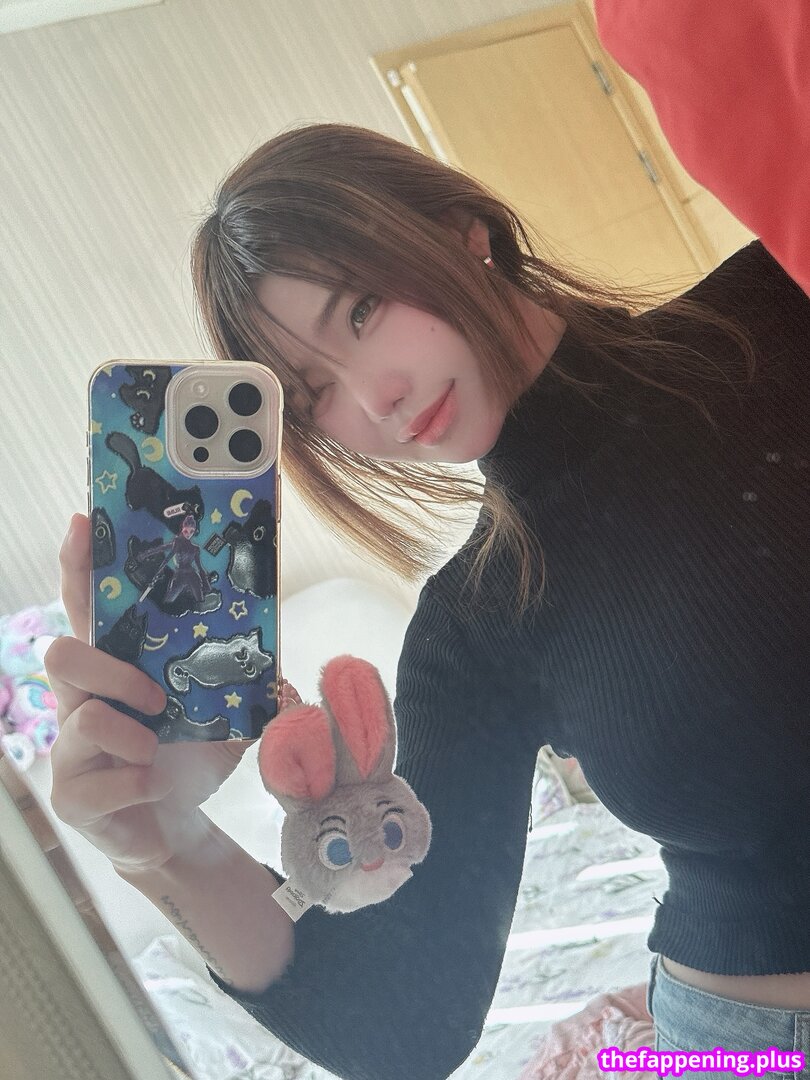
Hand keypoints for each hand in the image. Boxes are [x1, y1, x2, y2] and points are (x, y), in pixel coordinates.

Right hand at [45, 514, 251, 873]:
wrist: (176, 827)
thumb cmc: (189, 758)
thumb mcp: (224, 714)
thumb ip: (243, 687)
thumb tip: (282, 672)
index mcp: (114, 669)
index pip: (86, 610)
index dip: (78, 566)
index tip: (82, 522)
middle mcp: (81, 701)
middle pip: (61, 654)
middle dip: (112, 670)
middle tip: (157, 697)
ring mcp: (70, 748)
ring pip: (82, 718)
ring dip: (134, 736)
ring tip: (158, 749)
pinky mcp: (72, 795)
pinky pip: (98, 782)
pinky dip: (141, 786)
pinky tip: (155, 789)